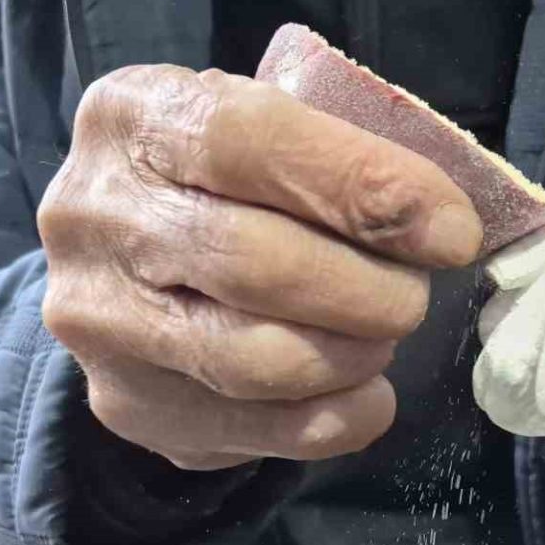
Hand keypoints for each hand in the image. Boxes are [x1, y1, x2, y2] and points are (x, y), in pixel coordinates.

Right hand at [39, 65, 482, 470]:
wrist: (125, 260)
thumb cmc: (224, 183)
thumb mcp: (267, 131)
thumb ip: (337, 158)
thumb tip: (442, 224)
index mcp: (135, 116)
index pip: (253, 142)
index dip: (365, 188)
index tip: (450, 231)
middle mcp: (93, 216)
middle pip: (254, 262)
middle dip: (366, 289)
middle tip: (414, 297)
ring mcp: (98, 319)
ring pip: (251, 358)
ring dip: (350, 354)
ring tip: (381, 338)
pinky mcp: (125, 403)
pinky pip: (253, 428)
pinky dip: (334, 419)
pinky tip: (364, 395)